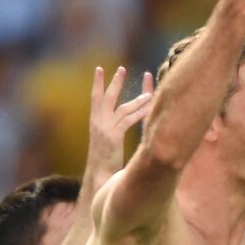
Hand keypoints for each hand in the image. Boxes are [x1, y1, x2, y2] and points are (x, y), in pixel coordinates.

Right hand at [85, 67, 154, 190]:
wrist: (98, 175)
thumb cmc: (104, 159)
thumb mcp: (104, 140)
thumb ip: (111, 128)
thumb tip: (119, 119)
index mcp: (95, 121)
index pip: (95, 98)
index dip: (98, 83)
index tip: (99, 69)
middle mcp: (97, 122)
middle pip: (106, 97)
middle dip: (115, 82)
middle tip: (122, 68)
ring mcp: (105, 129)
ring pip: (122, 108)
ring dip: (137, 100)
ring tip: (149, 93)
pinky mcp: (113, 136)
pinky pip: (128, 120)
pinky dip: (139, 113)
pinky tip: (149, 107)